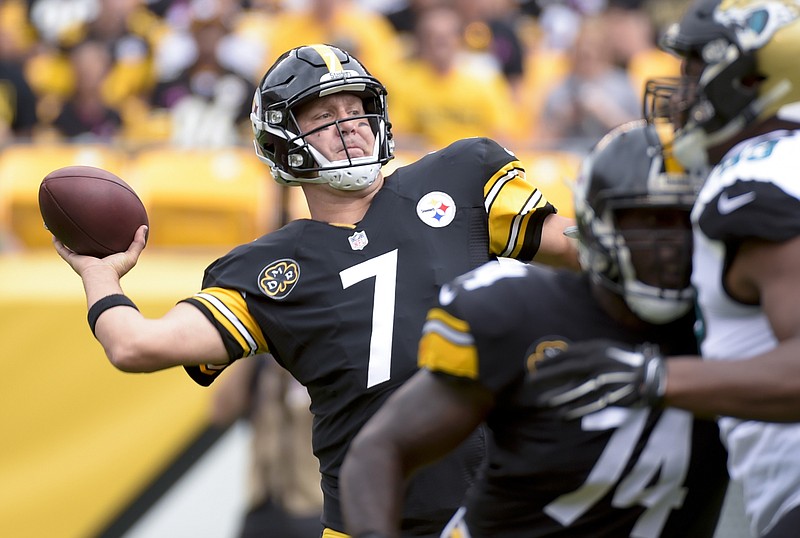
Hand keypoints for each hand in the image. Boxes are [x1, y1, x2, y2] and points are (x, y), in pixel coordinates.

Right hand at [53, 224, 147, 279]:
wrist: (102, 277)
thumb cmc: (117, 269)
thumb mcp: (131, 254)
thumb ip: (138, 242)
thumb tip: (144, 227)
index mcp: (103, 257)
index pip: (101, 246)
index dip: (100, 237)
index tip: (100, 227)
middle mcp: (90, 257)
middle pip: (84, 244)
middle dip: (81, 235)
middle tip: (80, 223)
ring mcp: (79, 258)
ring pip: (70, 245)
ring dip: (66, 236)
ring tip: (62, 224)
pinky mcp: (71, 259)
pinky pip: (61, 248)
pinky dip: (57, 241)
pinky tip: (53, 231)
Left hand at [531, 339, 665, 419]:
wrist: (650, 376)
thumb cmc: (625, 360)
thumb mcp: (605, 349)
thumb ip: (586, 352)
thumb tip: (563, 355)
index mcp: (595, 350)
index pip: (566, 354)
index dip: (549, 360)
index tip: (536, 365)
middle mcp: (596, 365)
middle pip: (565, 371)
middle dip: (546, 377)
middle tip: (530, 382)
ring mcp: (602, 382)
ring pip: (573, 391)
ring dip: (555, 397)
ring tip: (542, 402)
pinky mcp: (608, 398)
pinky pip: (586, 407)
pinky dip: (572, 412)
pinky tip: (561, 415)